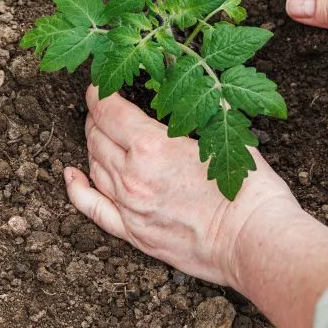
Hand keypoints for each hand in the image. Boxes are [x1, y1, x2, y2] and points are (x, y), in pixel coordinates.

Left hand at [63, 86, 302, 289]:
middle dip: (96, 116)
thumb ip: (193, 121)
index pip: (109, 110)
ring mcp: (130, 207)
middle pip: (97, 137)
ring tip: (98, 133)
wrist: (255, 242)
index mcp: (152, 146)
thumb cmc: (250, 190)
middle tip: (103, 107)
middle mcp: (132, 176)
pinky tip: (72, 175)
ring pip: (95, 167)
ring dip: (92, 145)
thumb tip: (184, 104)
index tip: (99, 85)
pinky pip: (93, 208)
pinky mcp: (134, 234)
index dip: (99, 93)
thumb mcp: (223, 136)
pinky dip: (78, 189)